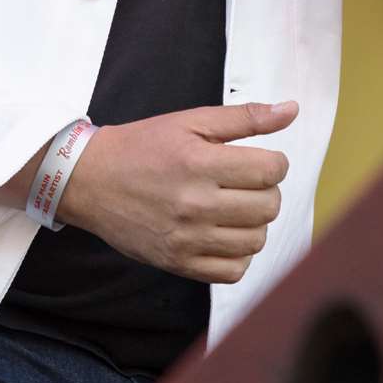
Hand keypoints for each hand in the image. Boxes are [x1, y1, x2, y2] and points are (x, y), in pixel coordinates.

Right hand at [56, 100, 297, 282]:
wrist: (90, 181)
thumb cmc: (142, 145)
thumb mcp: (190, 120)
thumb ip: (244, 117)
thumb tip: (291, 110)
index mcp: (199, 163)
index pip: (270, 171)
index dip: (275, 163)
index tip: (260, 161)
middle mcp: (194, 204)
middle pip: (268, 207)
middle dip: (266, 191)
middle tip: (246, 183)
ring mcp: (186, 238)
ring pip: (256, 241)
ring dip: (255, 223)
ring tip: (236, 207)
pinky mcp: (178, 263)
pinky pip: (233, 272)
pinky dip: (239, 255)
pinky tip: (226, 234)